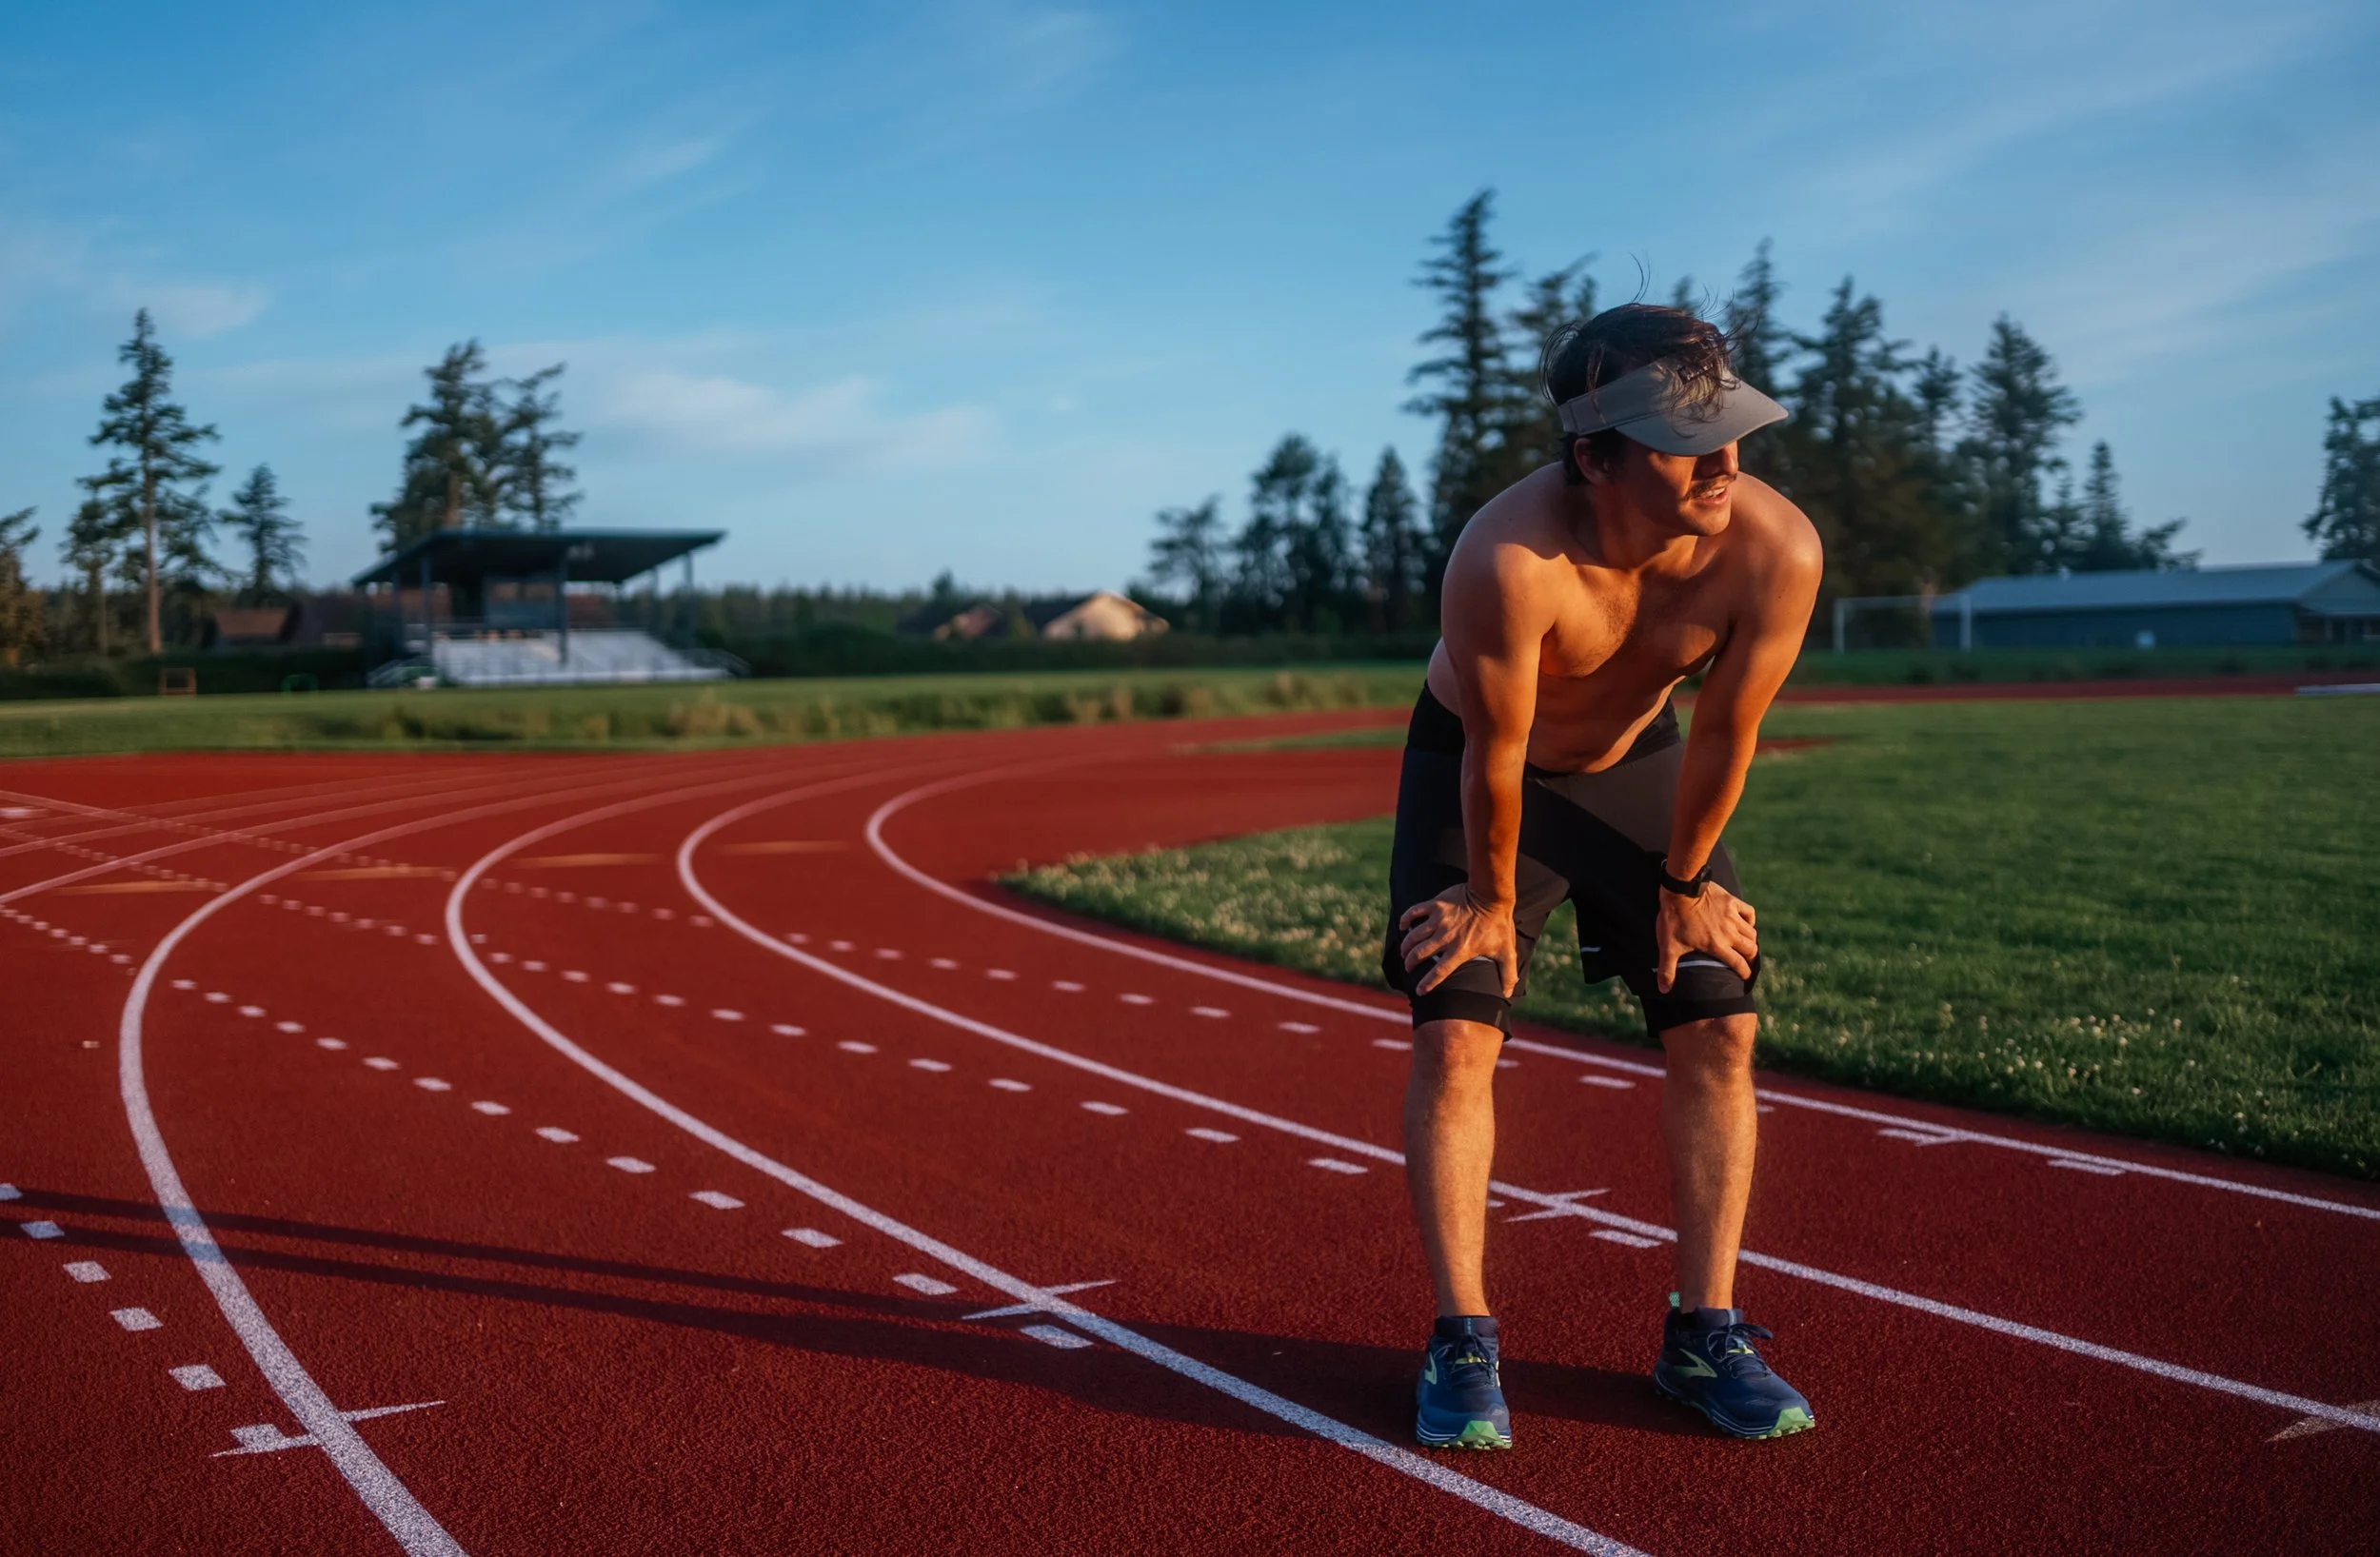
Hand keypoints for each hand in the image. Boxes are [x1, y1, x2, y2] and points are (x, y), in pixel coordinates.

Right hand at [1398, 884, 1518, 997]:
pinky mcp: (1436, 905)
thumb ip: (1507, 973)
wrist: (1491, 895)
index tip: (1420, 991)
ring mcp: (1438, 920)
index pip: (1439, 972)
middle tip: (1408, 966)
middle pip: (1420, 954)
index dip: (1427, 983)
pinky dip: (1406, 919)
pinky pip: (1415, 912)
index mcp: (1460, 950)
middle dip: (1410, 963)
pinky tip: (1403, 925)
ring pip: (1414, 936)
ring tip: (1404, 952)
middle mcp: (1445, 937)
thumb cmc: (1498, 924)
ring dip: (1406, 946)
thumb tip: (1508, 993)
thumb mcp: (1506, 951)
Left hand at [1655, 881, 1756, 993]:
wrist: (1680, 890)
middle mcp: (1729, 933)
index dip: (1745, 973)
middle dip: (1750, 958)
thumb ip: (1667, 970)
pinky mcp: (1732, 902)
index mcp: (1717, 946)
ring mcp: (1732, 917)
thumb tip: (1663, 990)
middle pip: (1750, 949)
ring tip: (1746, 945)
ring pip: (1751, 933)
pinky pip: (1749, 912)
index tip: (1745, 977)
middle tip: (1746, 961)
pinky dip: (1750, 920)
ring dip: (1750, 940)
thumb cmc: (1674, 919)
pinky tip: (1745, 922)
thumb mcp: (1668, 946)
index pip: (1739, 964)